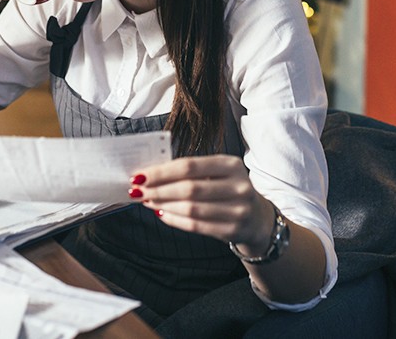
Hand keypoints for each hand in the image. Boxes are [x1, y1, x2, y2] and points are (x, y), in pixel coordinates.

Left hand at [131, 155, 276, 252]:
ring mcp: (238, 210)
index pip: (189, 166)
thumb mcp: (218, 173)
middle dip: (158, 190)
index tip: (139, 175)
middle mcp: (238, 186)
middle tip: (138, 190)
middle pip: (189, 188)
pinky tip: (161, 214)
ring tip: (147, 201)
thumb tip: (151, 174)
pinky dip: (174, 220)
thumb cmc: (229, 190)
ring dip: (163, 205)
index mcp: (231, 164)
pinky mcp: (232, 230)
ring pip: (190, 208)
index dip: (161, 171)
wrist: (258, 218)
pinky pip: (195, 225)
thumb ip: (190, 171)